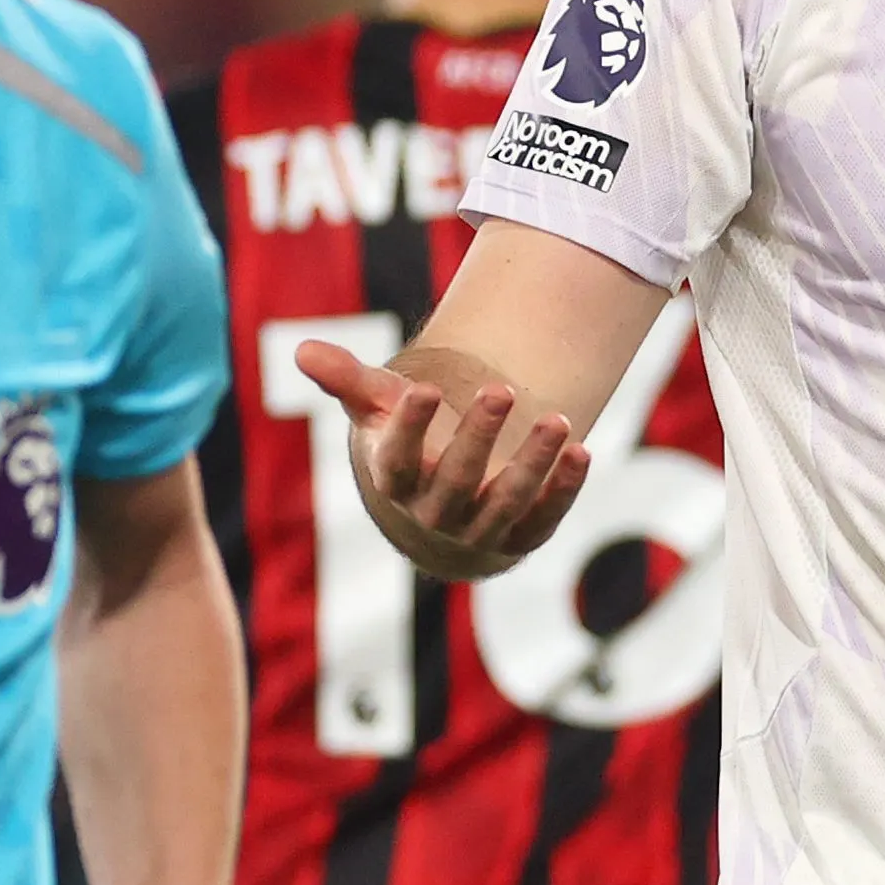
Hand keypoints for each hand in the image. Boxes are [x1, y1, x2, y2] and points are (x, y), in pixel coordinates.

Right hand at [293, 340, 590, 581]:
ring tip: (556, 420)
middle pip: (456, 482)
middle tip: (500, 388)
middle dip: (479, 437)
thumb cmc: (410, 442)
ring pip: (506, 503)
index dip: (409, 428)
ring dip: (533, 463)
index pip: (398, 462)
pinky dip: (564, 489)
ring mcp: (482, 530)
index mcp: (397, 482)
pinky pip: (545, 518)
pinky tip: (581, 452)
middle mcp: (436, 514)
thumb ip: (347, 380)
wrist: (447, 505)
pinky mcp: (522, 536)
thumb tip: (302, 349)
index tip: (423, 387)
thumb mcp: (380, 408)